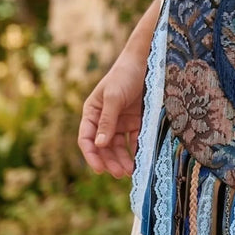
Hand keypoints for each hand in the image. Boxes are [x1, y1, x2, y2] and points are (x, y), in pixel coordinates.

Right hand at [78, 56, 146, 178]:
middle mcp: (105, 119)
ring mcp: (121, 120)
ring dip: (123, 159)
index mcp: (92, 112)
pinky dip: (137, 150)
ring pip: (119, 146)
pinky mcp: (137, 120)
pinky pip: (135, 139)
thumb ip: (107, 121)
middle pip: (104, 146)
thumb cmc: (125, 75)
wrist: (148, 61)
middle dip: (110, 161)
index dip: (91, 155)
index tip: (99, 170)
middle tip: (120, 174)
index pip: (86, 138)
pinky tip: (141, 159)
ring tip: (131, 171)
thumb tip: (99, 145)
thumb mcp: (113, 97)